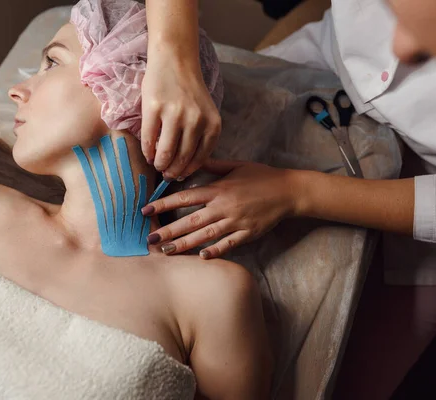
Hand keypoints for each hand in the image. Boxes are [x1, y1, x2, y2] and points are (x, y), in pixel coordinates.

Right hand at [141, 49, 220, 180]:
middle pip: (182, 158)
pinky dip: (147, 151)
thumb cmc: (189, 89)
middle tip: (166, 175)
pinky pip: (149, 139)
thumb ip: (200, 136)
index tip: (180, 175)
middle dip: (173, 172)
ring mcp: (175, 114)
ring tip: (157, 165)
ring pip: (165, 152)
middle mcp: (196, 121)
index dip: (188, 171)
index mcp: (212, 124)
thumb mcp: (205, 114)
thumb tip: (184, 167)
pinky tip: (147, 153)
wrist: (175, 59)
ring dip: (159, 164)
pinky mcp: (154, 109)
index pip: (201, 158)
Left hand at [142, 159, 302, 258]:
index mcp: (218, 189)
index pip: (185, 197)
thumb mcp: (236, 165)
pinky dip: (215, 251)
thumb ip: (213, 165)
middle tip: (149, 240)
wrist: (289, 191)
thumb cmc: (262, 176)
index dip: (164, 204)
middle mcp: (224, 206)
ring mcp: (236, 222)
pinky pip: (228, 244)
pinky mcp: (248, 233)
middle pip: (190, 221)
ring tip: (166, 251)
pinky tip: (200, 257)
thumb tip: (192, 160)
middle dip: (168, 231)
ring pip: (205, 235)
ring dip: (184, 244)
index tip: (146, 210)